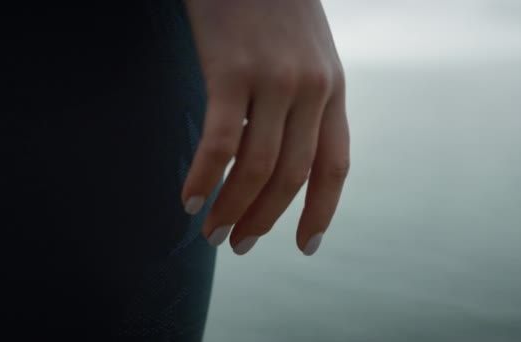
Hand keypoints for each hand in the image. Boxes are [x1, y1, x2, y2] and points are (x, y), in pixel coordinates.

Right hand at [182, 0, 349, 254]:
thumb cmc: (273, 6)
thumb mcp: (307, 54)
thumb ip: (305, 101)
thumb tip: (281, 154)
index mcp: (333, 90)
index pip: (334, 166)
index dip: (322, 212)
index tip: (305, 247)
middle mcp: (310, 90)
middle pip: (292, 176)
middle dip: (265, 220)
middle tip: (237, 245)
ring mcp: (273, 80)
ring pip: (256, 168)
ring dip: (232, 209)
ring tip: (211, 233)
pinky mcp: (230, 69)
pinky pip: (219, 142)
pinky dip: (203, 177)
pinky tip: (186, 198)